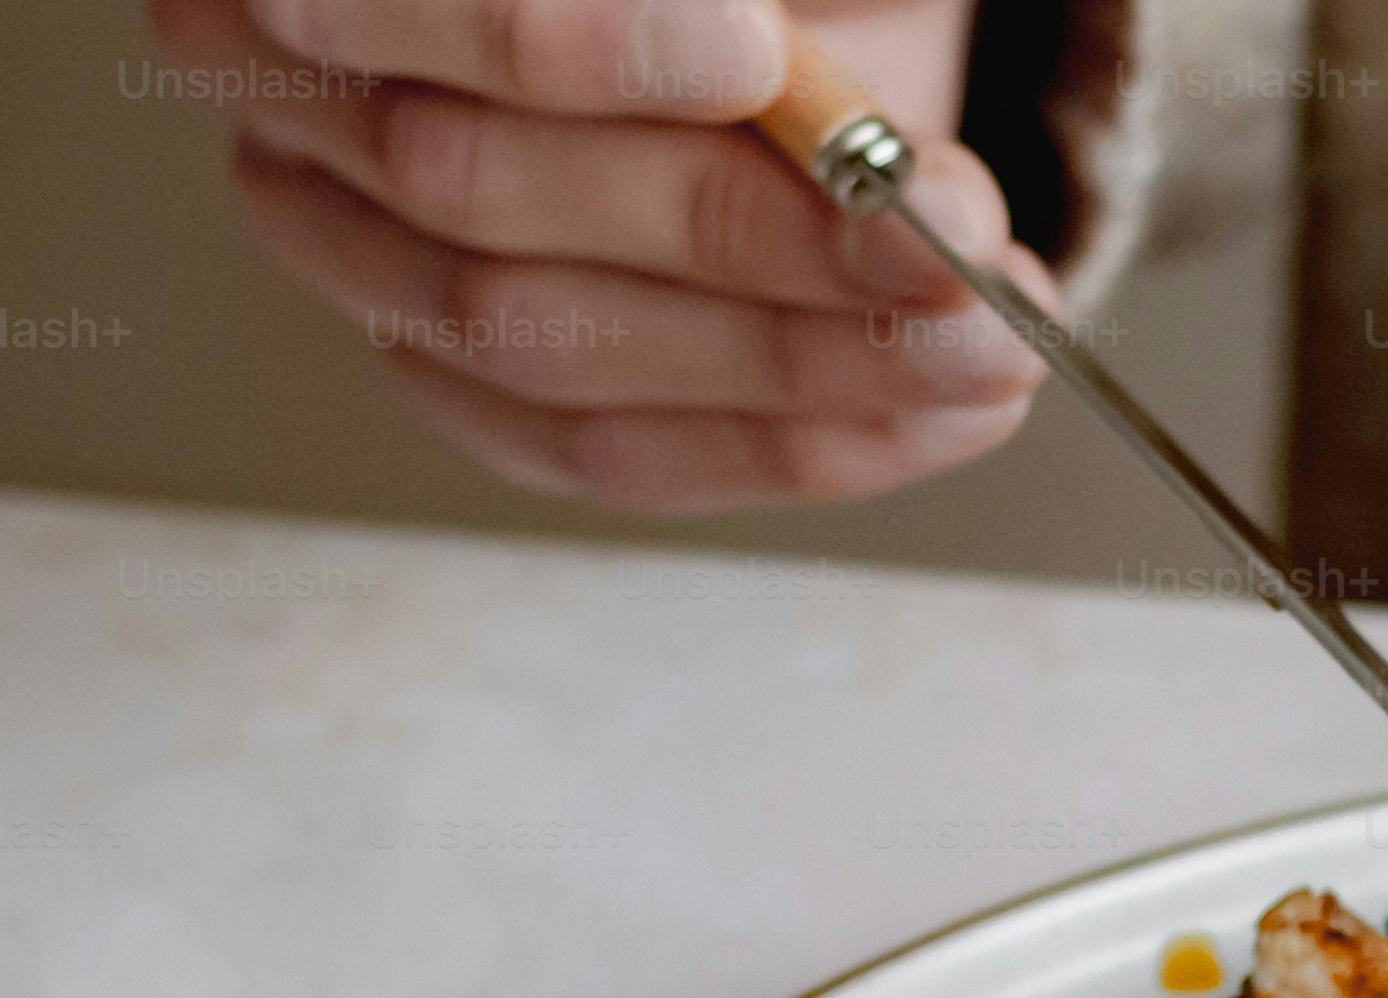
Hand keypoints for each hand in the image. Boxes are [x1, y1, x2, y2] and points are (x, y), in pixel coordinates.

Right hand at [180, 0, 1044, 508]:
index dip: (567, 37)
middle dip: (738, 228)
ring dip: (795, 360)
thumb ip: (763, 17)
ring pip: (543, 344)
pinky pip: (610, 453)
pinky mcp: (472, 390)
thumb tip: (804, 96)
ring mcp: (364, 263)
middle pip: (471, 187)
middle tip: (940, 243)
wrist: (769, 23)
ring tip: (983, 343)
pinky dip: (794, 445)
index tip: (752, 54)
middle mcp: (291, 98)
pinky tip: (935, 415)